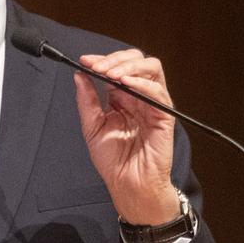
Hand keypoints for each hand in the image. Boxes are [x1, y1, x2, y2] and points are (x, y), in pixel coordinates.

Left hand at [74, 49, 178, 224]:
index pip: (117, 68)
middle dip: (115, 59)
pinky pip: (158, 91)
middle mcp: (139, 97)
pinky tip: (125, 84)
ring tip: (111, 74)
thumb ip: (87, 100)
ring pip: (150, 68)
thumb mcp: (91, 127)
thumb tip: (79, 75)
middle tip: (98, 67)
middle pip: (136, 61)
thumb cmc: (113, 160)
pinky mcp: (164, 115)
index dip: (102, 60)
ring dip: (128, 66)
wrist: (127, 183)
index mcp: (122, 98)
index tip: (85, 61)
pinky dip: (141, 83)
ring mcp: (152, 104)